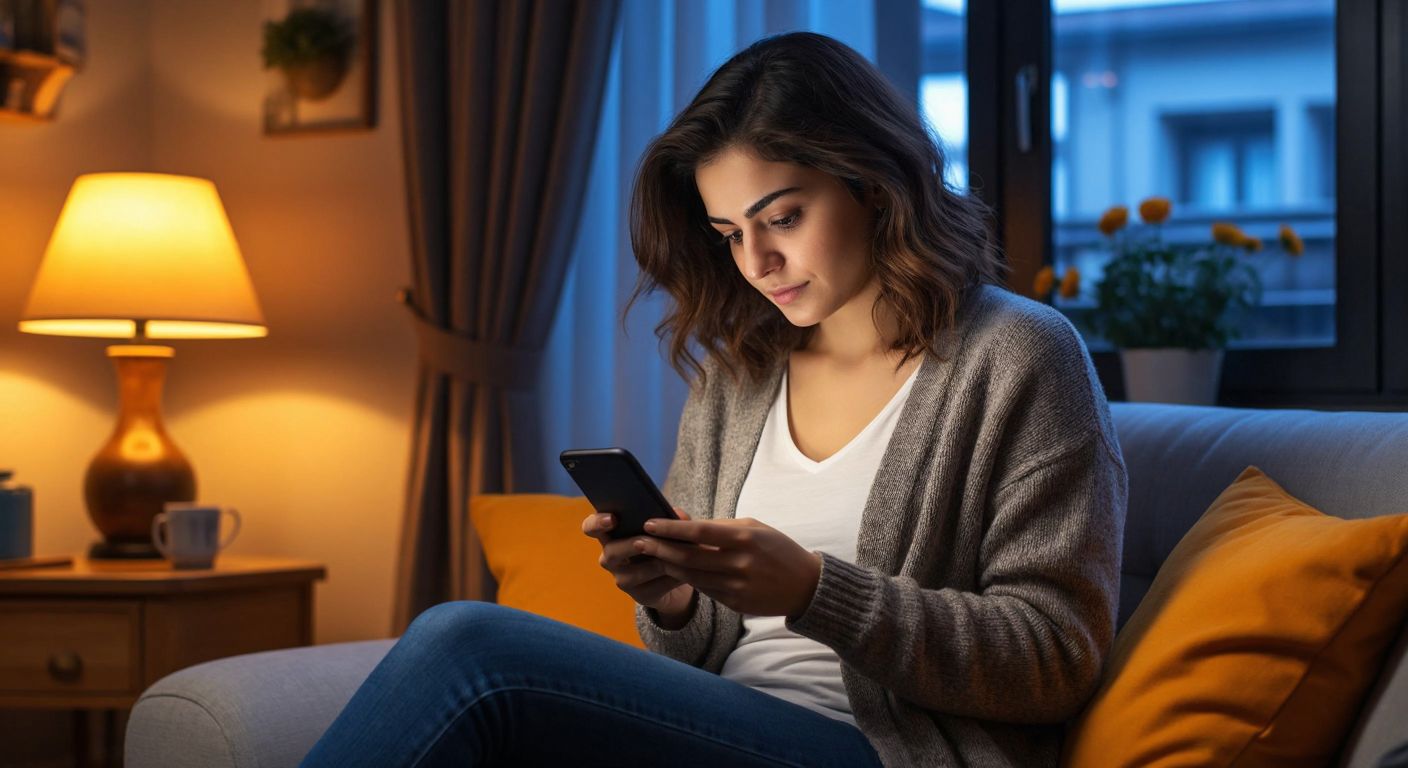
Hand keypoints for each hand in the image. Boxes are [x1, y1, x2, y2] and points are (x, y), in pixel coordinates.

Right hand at [582, 507, 694, 618]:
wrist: (676, 576)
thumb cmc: (665, 543)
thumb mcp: (669, 528)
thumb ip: (671, 518)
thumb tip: (677, 514)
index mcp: (612, 534)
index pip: (591, 527)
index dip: (597, 523)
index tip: (612, 519)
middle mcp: (611, 557)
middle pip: (610, 552)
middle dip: (628, 546)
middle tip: (643, 542)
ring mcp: (622, 578)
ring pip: (634, 572)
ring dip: (656, 562)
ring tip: (676, 556)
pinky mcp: (639, 595)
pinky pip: (653, 586)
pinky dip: (670, 577)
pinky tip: (684, 571)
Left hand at [634, 517, 821, 620]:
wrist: (806, 586)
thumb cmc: (777, 549)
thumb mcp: (754, 528)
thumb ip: (720, 527)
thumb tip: (684, 523)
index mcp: (745, 538)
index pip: (699, 532)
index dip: (671, 529)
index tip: (649, 523)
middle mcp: (739, 563)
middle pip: (689, 557)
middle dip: (660, 549)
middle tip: (638, 541)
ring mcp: (736, 587)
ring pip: (691, 576)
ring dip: (668, 565)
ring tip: (651, 555)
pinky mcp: (734, 604)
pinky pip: (704, 589)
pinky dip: (688, 579)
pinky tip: (675, 570)